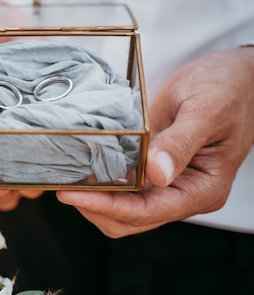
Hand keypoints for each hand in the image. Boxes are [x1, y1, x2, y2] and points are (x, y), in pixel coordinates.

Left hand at [57, 47, 253, 237]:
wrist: (234, 74)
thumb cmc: (227, 88)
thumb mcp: (205, 110)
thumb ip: (180, 143)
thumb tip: (156, 174)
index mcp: (202, 189)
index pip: (147, 212)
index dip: (107, 206)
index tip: (71, 194)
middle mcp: (182, 194)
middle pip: (129, 220)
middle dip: (94, 207)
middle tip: (60, 185)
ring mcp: (166, 184)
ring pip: (121, 209)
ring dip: (93, 198)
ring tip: (65, 178)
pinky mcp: (152, 170)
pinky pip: (122, 187)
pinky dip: (100, 183)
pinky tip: (80, 168)